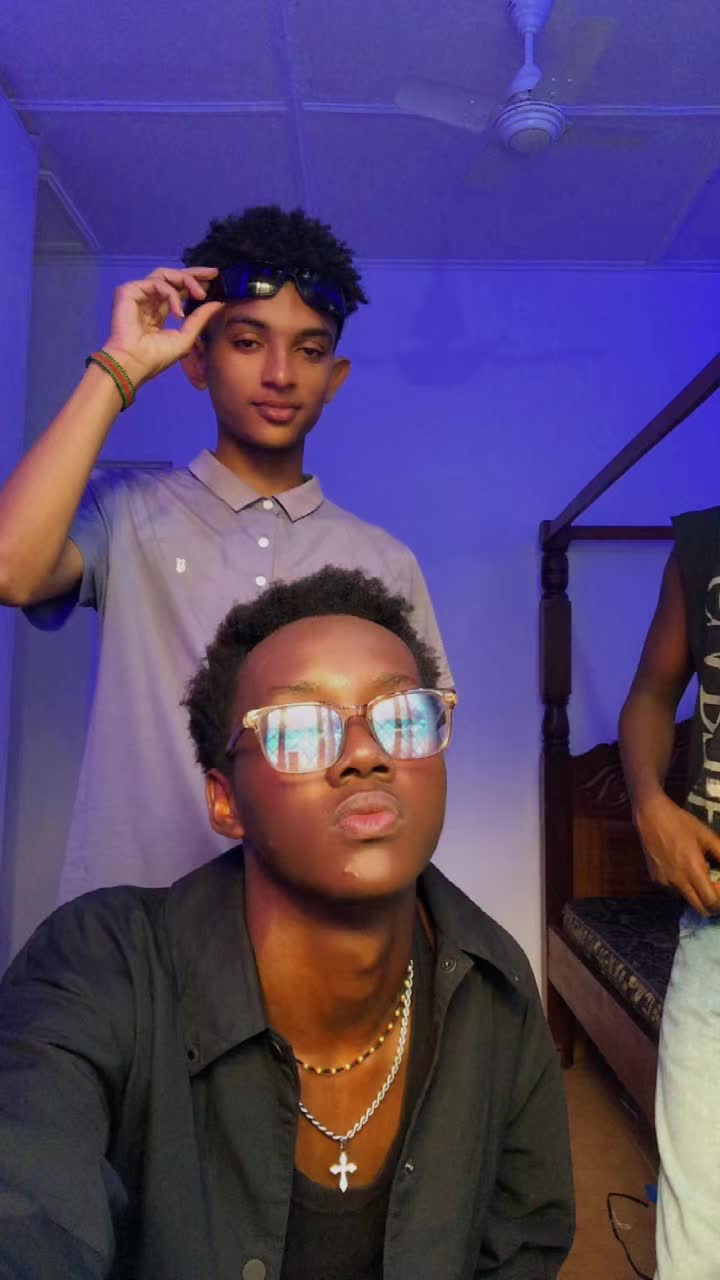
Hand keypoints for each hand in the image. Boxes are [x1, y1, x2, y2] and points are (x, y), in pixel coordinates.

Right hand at [101, 267, 223, 387]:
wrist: (134, 363)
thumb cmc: (156, 356)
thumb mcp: (186, 337)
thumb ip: (200, 319)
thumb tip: (218, 304)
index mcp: (159, 311)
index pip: (178, 290)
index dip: (194, 283)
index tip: (213, 280)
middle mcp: (148, 300)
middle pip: (172, 277)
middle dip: (194, 274)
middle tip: (213, 273)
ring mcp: (138, 294)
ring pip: (165, 275)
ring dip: (186, 281)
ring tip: (201, 295)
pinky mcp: (129, 291)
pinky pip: (157, 283)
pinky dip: (171, 295)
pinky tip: (178, 313)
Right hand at [634, 790, 719, 915]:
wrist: (651, 816)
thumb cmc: (682, 824)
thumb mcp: (707, 836)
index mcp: (693, 869)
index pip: (712, 901)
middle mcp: (678, 881)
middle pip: (701, 909)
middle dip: (713, 904)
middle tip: (716, 888)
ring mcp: (664, 882)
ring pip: (687, 901)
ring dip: (697, 895)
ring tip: (698, 875)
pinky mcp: (656, 880)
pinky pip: (674, 892)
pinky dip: (683, 887)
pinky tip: (682, 870)